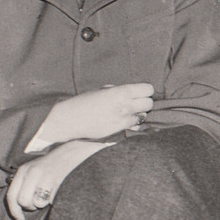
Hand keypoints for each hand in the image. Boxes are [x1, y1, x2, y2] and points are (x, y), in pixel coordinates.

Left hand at [5, 138, 110, 219]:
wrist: (72, 153)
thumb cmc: (50, 167)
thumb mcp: (32, 171)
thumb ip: (22, 185)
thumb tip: (16, 209)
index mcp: (23, 170)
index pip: (11, 195)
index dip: (14, 211)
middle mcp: (33, 172)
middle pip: (24, 201)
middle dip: (31, 207)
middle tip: (39, 201)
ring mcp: (47, 176)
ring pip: (39, 203)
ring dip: (44, 203)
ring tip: (49, 194)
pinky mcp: (60, 182)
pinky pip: (53, 201)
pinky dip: (55, 201)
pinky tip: (58, 192)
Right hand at [34, 84, 154, 147]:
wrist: (71, 119)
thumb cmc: (83, 101)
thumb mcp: (101, 91)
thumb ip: (117, 90)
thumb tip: (130, 92)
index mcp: (121, 92)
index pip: (148, 89)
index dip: (145, 89)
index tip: (140, 91)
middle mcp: (125, 105)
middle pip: (149, 103)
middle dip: (144, 101)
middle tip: (136, 101)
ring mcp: (124, 119)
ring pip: (144, 115)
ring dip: (139, 112)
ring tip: (129, 111)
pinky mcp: (120, 129)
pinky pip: (136, 125)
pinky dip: (133, 122)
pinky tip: (124, 119)